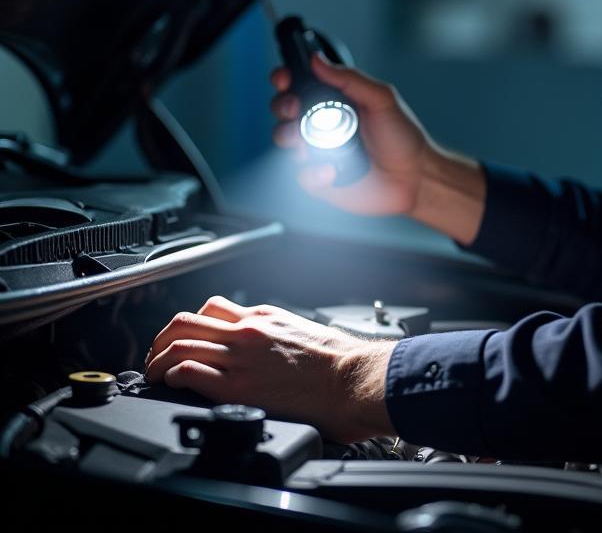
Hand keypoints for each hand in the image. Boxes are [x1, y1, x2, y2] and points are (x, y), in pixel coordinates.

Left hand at [144, 295, 395, 443]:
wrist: (354, 378)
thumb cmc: (341, 362)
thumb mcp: (306, 332)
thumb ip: (280, 335)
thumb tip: (273, 350)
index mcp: (265, 317)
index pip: (213, 308)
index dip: (192, 324)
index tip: (186, 339)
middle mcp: (248, 330)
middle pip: (186, 320)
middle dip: (163, 338)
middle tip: (158, 355)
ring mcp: (241, 357)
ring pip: (179, 342)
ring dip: (158, 359)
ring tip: (154, 374)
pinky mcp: (238, 386)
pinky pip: (189, 370)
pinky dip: (171, 375)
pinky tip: (168, 385)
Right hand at [270, 53, 434, 215]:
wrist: (415, 177)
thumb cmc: (402, 137)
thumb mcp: (382, 99)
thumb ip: (350, 79)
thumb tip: (318, 60)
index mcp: (335, 100)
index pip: (300, 84)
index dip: (285, 79)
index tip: (284, 79)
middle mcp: (321, 123)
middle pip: (284, 109)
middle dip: (281, 105)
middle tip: (294, 108)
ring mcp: (318, 150)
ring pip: (284, 139)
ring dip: (287, 136)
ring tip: (305, 141)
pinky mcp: (320, 178)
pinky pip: (301, 174)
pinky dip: (311, 172)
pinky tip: (331, 171)